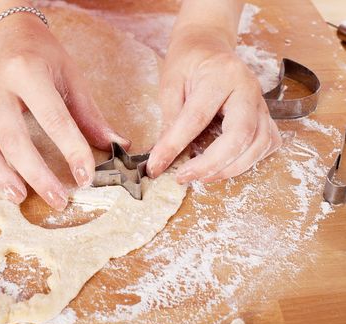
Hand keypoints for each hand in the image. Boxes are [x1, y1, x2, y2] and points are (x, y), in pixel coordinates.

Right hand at [0, 14, 128, 209]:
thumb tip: (117, 146)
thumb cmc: (43, 56)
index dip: (71, 150)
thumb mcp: (70, 76)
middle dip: (36, 174)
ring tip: (18, 197)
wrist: (7, 34)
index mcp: (29, 73)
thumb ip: (90, 115)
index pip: (53, 118)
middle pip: (13, 137)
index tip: (86, 177)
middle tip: (57, 199)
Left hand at [147, 28, 281, 183]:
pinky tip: (227, 166)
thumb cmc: (188, 62)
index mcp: (220, 75)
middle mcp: (247, 88)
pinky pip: (267, 143)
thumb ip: (170, 119)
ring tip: (203, 177)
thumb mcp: (170, 84)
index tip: (157, 166)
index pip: (197, 117)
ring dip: (232, 168)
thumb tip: (162, 157)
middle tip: (185, 177)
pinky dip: (250, 161)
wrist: (209, 45)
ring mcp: (261, 102)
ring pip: (259, 143)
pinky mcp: (266, 114)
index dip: (175, 145)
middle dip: (212, 163)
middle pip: (240, 134)